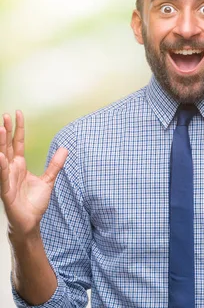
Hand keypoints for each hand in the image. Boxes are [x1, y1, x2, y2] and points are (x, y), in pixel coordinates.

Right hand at [0, 111, 67, 238]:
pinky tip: (0, 156)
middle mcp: (11, 169)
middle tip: (5, 115)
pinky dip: (1, 166)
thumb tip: (65, 148)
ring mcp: (7, 179)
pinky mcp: (6, 191)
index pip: (18, 143)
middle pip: (8, 147)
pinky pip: (3, 177)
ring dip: (1, 144)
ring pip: (2, 158)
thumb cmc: (34, 202)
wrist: (30, 222)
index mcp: (20, 166)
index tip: (17, 113)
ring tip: (0, 129)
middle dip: (6, 131)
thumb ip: (55, 165)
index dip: (18, 129)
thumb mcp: (48, 180)